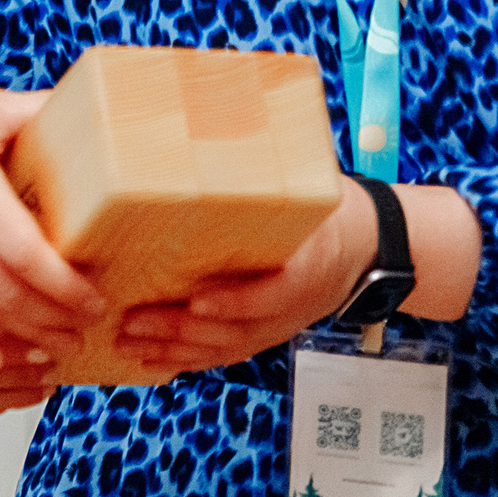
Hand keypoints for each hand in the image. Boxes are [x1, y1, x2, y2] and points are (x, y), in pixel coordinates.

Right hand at [0, 65, 106, 375]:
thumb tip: (105, 111)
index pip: (23, 250)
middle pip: (4, 292)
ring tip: (61, 345)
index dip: (63, 285)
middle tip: (89, 328)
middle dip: (53, 320)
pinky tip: (2, 358)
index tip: (96, 299)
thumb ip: (42, 112)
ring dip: (23, 337)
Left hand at [117, 177, 374, 372]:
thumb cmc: (333, 212)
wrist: (369, 245)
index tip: (198, 300)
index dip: (237, 302)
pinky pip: (226, 353)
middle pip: (237, 328)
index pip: (276, 293)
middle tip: (134, 321)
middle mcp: (294, 305)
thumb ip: (269, 180)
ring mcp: (279, 324)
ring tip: (128, 342)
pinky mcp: (266, 331)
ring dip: (175, 349)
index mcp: (311, 266)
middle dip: (182, 329)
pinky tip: (153, 360)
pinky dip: (189, 360)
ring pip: (226, 347)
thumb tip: (216, 136)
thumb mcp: (313, 192)